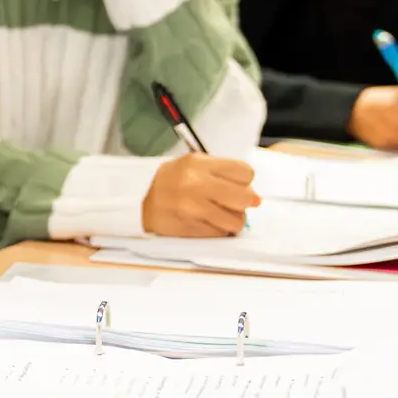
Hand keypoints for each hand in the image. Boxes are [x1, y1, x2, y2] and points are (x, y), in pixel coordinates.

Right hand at [142, 154, 260, 236]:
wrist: (140, 200)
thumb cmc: (173, 182)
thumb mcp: (195, 166)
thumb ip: (226, 176)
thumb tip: (257, 200)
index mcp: (198, 163)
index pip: (245, 173)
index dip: (244, 181)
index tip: (235, 184)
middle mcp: (195, 184)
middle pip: (245, 198)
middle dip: (243, 203)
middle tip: (232, 203)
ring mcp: (192, 208)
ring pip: (237, 221)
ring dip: (232, 220)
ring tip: (218, 214)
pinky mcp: (190, 228)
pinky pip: (220, 234)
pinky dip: (218, 230)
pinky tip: (205, 222)